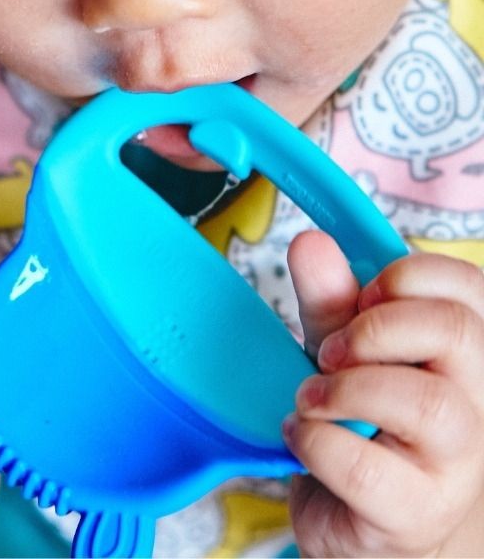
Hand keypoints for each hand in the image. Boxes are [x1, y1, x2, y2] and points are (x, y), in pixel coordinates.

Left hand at [285, 231, 483, 556]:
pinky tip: (300, 435)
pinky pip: (368, 467)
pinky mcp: (415, 514)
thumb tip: (310, 242)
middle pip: (457, 333)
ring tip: (311, 397)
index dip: (406, 277)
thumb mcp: (344, 353)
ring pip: (428, 403)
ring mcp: (455, 466)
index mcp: (464, 354)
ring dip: (347, 388)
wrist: (369, 524)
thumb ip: (330, 301)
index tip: (362, 297)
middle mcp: (478, 405)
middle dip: (376, 326)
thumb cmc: (364, 427)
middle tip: (331, 352)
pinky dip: (316, 440)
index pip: (467, 287)